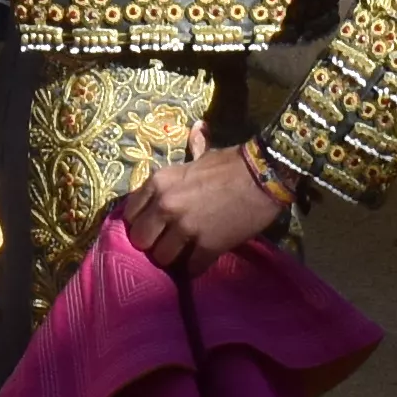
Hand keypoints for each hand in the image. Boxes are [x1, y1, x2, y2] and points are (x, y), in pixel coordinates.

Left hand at [113, 141, 295, 268]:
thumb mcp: (202, 156)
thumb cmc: (233, 163)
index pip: (130, 214)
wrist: (265, 175)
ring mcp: (186, 227)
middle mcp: (166, 205)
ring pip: (163, 258)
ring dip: (173, 259)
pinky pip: (191, 268)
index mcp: (159, 182)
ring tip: (184, 255)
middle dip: (152, 244)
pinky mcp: (208, 245)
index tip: (152, 226)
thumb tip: (197, 128)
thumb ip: (191, 149)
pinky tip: (201, 261)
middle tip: (167, 244)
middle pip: (141, 240)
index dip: (140, 223)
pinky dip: (195, 267)